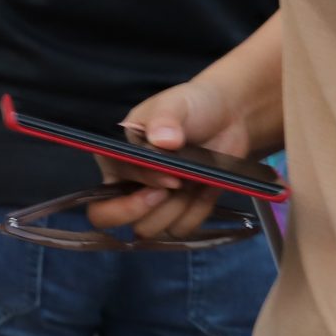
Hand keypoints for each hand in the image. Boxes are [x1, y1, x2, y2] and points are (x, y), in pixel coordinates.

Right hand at [85, 80, 249, 239]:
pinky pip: (180, 229)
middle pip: (110, 219)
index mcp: (115, 159)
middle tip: (175, 189)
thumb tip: (163, 140)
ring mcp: (152, 200)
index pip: (104, 192)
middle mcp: (126, 183)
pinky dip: (197, 213)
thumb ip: (164, 120)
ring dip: (176, 210)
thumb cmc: (192, 106)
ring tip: (196, 182)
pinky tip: (207, 189)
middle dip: (144, 212)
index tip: (170, 181)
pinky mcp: (179, 210)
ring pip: (150, 228)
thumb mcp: (174, 106)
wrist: (230, 116)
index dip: (131, 197)